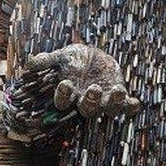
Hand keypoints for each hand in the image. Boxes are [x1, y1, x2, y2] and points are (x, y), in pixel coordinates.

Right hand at [24, 44, 140, 117]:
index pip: (63, 101)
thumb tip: (29, 63)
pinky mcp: (119, 95)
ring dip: (114, 102)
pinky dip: (132, 106)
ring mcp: (104, 100)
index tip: (65, 83)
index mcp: (70, 94)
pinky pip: (127, 106)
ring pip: (109, 110)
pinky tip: (136, 102)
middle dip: (91, 101)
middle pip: (88, 109)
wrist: (93, 57)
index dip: (63, 95)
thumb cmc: (75, 59)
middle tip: (93, 88)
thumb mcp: (62, 56)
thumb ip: (47, 60)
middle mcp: (87, 101)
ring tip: (117, 90)